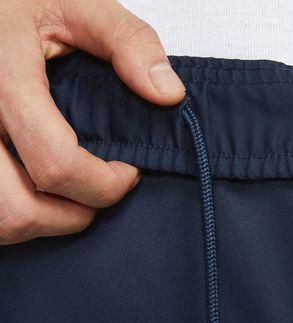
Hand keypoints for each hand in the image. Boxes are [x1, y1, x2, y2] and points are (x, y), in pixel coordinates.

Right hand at [0, 0, 184, 244]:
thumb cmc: (19, 1)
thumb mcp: (76, 2)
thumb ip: (128, 41)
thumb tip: (168, 94)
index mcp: (2, 78)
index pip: (57, 165)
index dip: (104, 186)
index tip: (128, 174)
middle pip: (18, 209)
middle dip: (71, 215)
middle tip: (97, 194)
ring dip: (40, 222)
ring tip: (69, 196)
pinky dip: (15, 215)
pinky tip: (36, 192)